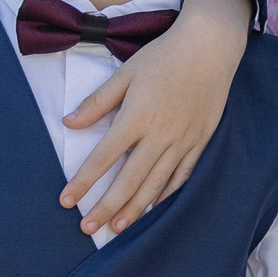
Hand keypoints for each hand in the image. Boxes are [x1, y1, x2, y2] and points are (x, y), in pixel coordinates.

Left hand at [60, 0, 249, 234]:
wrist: (211, 47)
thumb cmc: (164, 56)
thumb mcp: (125, 73)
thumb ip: (97, 102)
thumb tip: (68, 123)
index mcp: (136, 117)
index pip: (103, 157)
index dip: (83, 182)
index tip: (66, 201)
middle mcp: (159, 135)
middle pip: (128, 180)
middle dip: (106, 207)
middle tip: (88, 229)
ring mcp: (182, 141)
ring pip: (155, 184)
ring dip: (135, 209)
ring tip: (118, 228)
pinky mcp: (200, 142)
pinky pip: (181, 176)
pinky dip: (166, 195)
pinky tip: (153, 209)